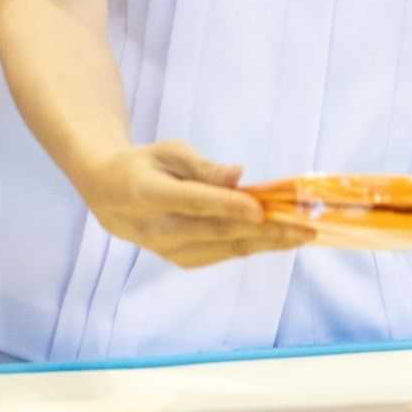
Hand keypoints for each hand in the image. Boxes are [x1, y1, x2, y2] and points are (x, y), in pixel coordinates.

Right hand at [74, 142, 310, 267]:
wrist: (108, 194)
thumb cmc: (144, 164)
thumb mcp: (168, 151)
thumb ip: (203, 166)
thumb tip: (238, 175)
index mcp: (148, 195)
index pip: (195, 203)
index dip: (228, 207)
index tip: (261, 208)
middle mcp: (156, 229)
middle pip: (217, 232)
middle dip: (265, 230)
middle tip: (303, 226)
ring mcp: (166, 250)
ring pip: (223, 248)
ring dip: (266, 243)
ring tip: (302, 235)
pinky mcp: (178, 259)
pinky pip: (220, 255)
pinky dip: (251, 247)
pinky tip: (279, 240)